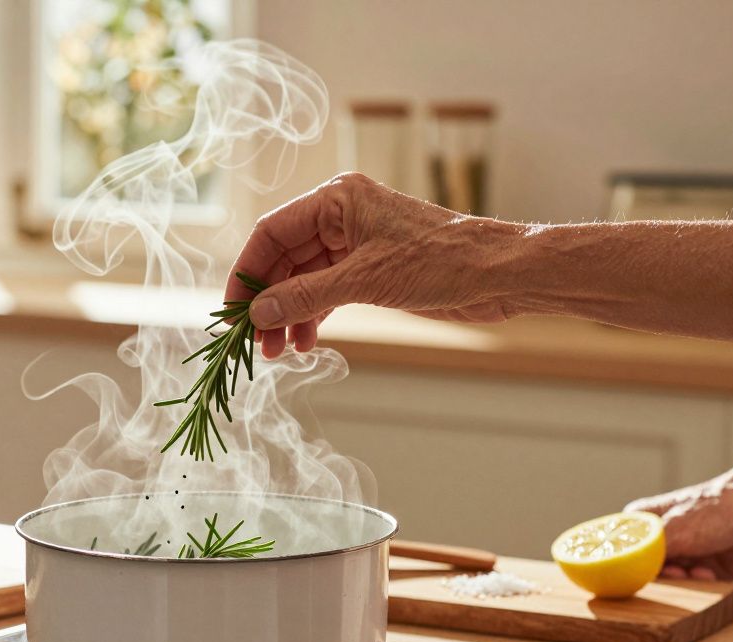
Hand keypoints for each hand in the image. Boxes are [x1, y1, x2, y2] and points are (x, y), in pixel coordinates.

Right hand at [227, 172, 521, 358]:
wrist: (500, 274)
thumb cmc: (441, 263)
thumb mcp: (364, 281)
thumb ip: (305, 296)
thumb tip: (258, 313)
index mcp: (336, 200)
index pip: (271, 232)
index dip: (247, 272)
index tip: (232, 311)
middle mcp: (341, 216)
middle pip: (284, 257)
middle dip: (269, 300)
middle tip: (256, 341)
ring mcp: (356, 242)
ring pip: (304, 277)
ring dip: (289, 313)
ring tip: (279, 351)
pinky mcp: (372, 267)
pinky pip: (327, 289)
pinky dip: (313, 314)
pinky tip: (305, 341)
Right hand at [624, 468, 732, 580]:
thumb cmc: (717, 509)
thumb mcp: (675, 530)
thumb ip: (647, 552)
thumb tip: (625, 570)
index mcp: (643, 524)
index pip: (624, 553)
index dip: (630, 568)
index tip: (643, 577)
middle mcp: (661, 540)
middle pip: (646, 572)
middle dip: (664, 578)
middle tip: (679, 572)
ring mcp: (685, 555)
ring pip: (673, 583)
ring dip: (686, 582)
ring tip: (700, 571)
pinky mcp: (707, 568)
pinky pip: (696, 587)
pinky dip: (702, 585)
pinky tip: (711, 573)